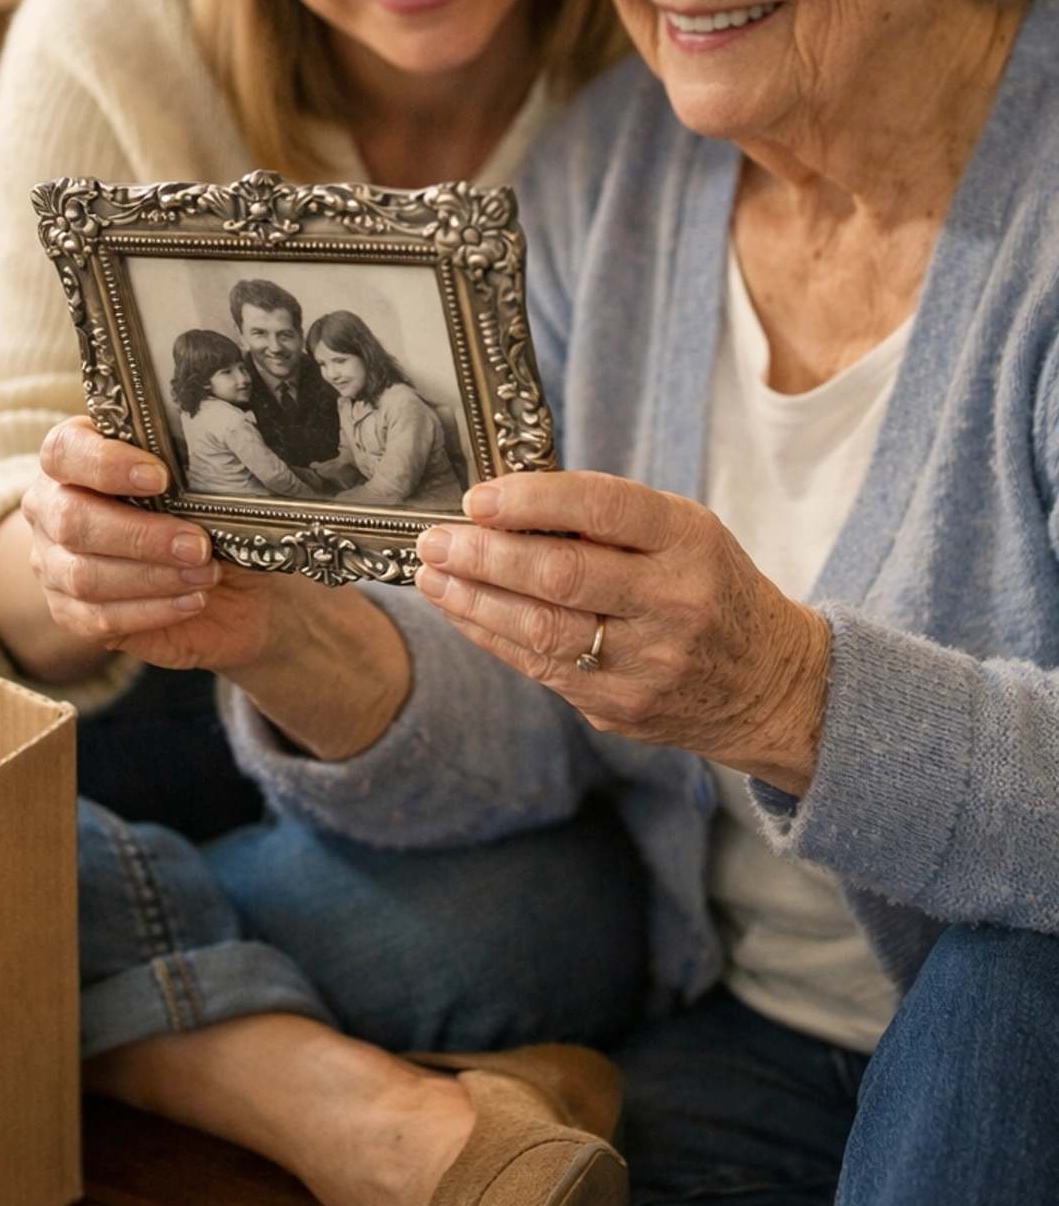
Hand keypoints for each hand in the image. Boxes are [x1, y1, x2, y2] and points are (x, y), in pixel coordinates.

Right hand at [24, 417, 281, 671]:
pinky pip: (98, 618)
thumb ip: (197, 467)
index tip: (161, 478)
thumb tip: (211, 466)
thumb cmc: (212, 516)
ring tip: (205, 575)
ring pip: (83, 575)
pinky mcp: (69, 612)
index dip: (106, 464)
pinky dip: (151, 611)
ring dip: (152, 577)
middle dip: (140, 535)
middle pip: (71, 519)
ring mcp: (53, 563)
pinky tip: (192, 601)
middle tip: (197, 545)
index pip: (64, 451)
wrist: (231, 585)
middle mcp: (52, 507)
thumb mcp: (211, 484)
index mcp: (75, 457)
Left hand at [415, 471, 832, 793]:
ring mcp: (648, 664)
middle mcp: (674, 603)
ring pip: (542, 630)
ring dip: (474, 601)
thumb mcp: (685, 534)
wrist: (771, 685)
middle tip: (435, 539)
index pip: (605, 509)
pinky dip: (493, 637)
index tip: (478, 498)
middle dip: (484, 555)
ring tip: (433, 575)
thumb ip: (610, 520)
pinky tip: (462, 612)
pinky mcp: (623, 708)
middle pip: (562, 576)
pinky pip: (542, 669)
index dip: (533, 501)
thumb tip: (507, 505)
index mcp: (691, 543)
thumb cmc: (712, 588)